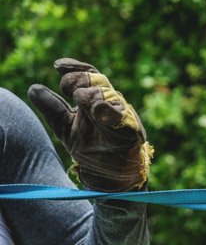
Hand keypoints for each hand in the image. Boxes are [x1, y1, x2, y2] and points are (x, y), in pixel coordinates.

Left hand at [28, 58, 152, 191]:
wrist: (109, 178)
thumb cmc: (91, 150)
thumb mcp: (65, 127)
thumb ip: (52, 108)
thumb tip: (34, 88)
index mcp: (97, 100)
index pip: (88, 74)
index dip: (74, 68)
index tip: (57, 66)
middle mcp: (112, 105)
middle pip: (97, 81)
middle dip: (80, 82)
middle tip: (70, 93)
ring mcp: (123, 118)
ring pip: (108, 96)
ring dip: (92, 97)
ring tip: (83, 104)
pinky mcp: (132, 134)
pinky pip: (122, 118)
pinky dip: (111, 113)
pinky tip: (99, 110)